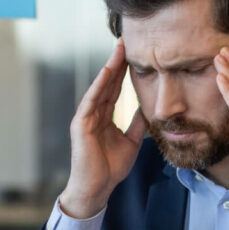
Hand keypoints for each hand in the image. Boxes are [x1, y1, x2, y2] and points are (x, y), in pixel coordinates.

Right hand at [59, 40, 147, 217]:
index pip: (115, 89)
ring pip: (99, 87)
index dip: (124, 71)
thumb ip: (137, 124)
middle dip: (117, 62)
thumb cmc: (110, 168)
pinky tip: (108, 71)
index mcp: (104, 117)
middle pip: (107, 83)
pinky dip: (99, 85)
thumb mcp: (131, 142)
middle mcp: (93, 113)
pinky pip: (91, 100)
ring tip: (119, 49)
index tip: (134, 53)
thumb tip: (148, 108)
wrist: (97, 188)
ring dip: (109, 68)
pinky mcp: (81, 124)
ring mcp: (85, 117)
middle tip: (126, 41)